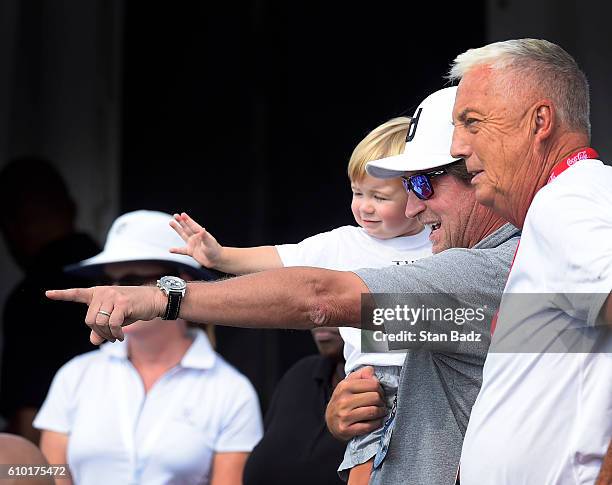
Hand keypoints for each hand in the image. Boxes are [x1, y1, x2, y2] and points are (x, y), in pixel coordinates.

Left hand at [45, 285, 165, 344]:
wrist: (154, 300)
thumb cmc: (133, 309)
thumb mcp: (115, 319)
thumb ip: (101, 329)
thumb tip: (93, 340)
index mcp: (98, 293)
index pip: (77, 293)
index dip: (62, 295)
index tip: (48, 294)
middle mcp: (103, 292)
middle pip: (89, 320)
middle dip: (98, 332)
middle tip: (109, 337)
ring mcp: (112, 296)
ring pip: (99, 323)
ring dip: (107, 335)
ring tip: (116, 337)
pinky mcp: (122, 303)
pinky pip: (112, 324)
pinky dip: (115, 334)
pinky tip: (121, 336)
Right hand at [169, 212, 222, 267]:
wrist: (216, 260)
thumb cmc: (215, 250)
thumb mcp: (210, 242)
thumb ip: (205, 236)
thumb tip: (203, 229)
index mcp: (201, 233)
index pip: (193, 225)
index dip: (187, 220)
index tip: (182, 214)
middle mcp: (196, 237)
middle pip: (187, 228)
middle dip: (181, 221)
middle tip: (175, 215)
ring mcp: (193, 244)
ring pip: (183, 235)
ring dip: (177, 229)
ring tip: (171, 222)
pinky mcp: (191, 251)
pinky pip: (182, 250)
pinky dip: (176, 250)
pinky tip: (170, 249)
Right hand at [325, 366, 386, 440]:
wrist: (331, 420)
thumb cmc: (344, 399)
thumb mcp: (349, 383)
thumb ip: (362, 374)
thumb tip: (372, 372)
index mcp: (345, 386)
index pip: (373, 384)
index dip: (380, 389)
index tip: (379, 393)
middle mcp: (343, 400)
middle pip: (375, 398)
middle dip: (382, 401)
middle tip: (380, 403)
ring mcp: (344, 416)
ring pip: (373, 411)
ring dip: (381, 412)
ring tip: (380, 412)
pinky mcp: (345, 429)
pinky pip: (368, 426)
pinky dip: (376, 423)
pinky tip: (376, 421)